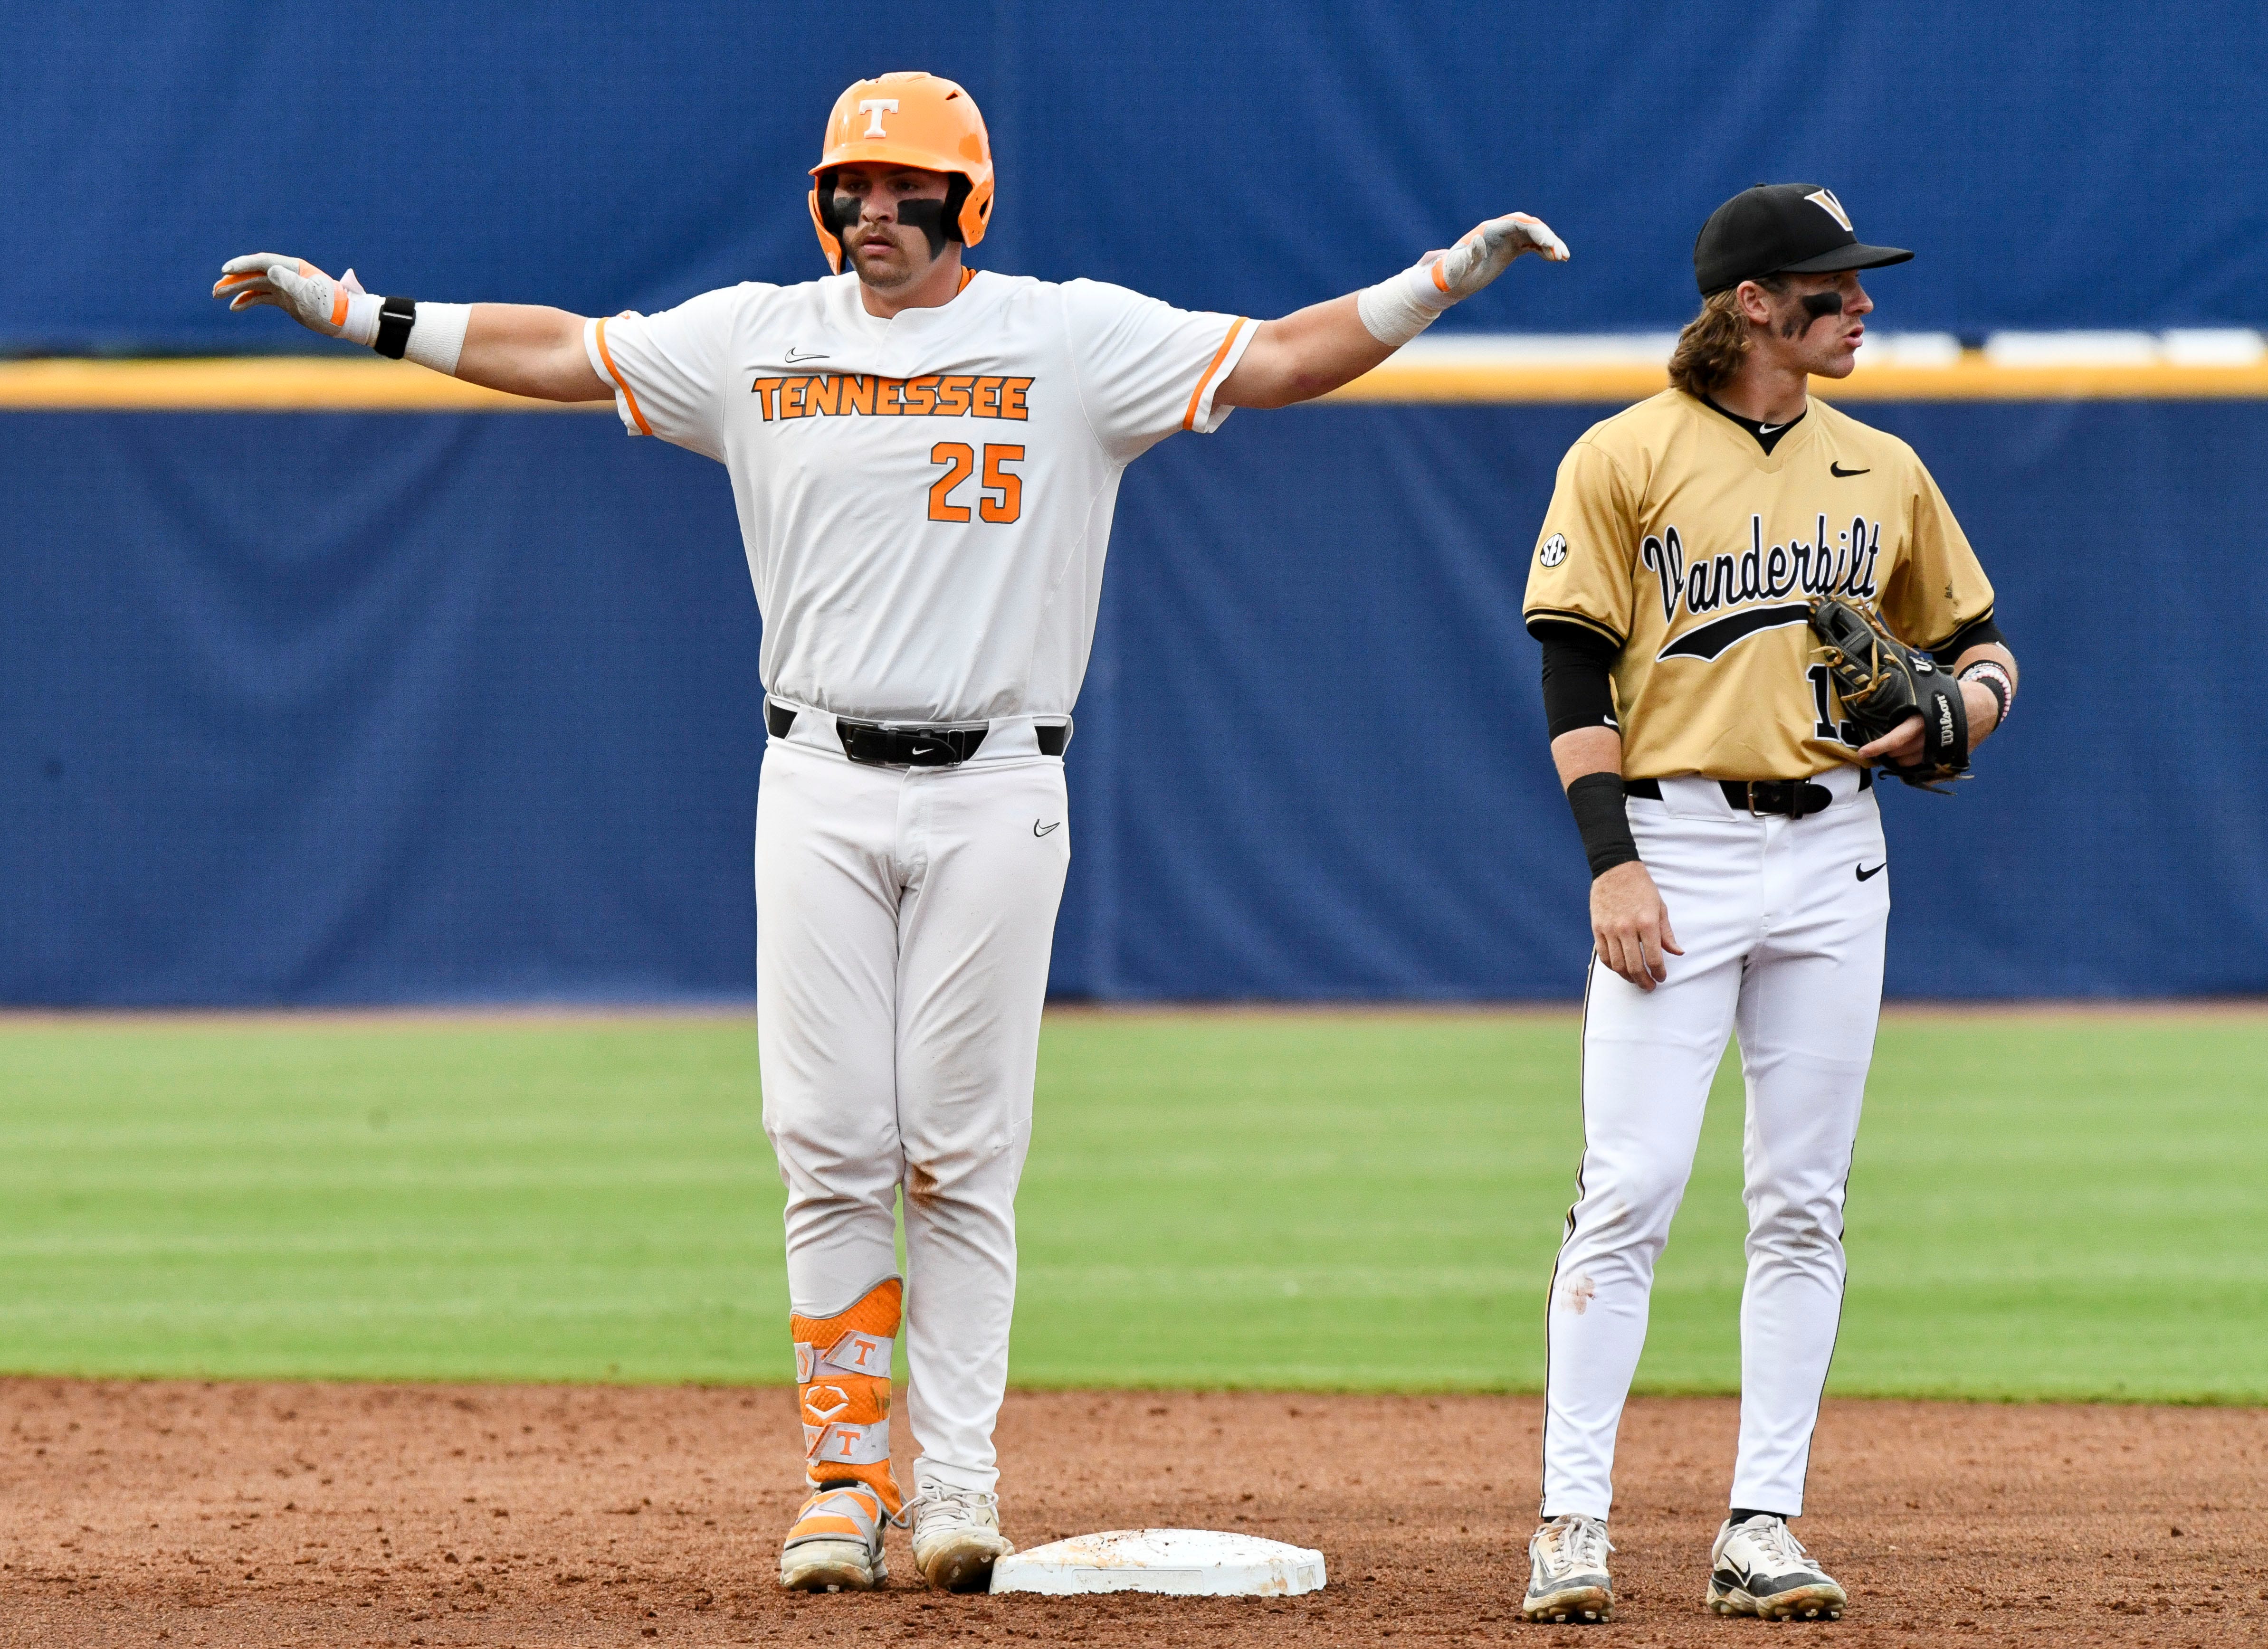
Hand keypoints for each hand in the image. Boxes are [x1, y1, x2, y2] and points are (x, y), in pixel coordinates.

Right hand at [212, 254, 378, 342]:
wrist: (347, 320)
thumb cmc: (332, 306)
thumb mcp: (311, 294)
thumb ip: (290, 281)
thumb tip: (270, 268)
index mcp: (293, 267)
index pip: (262, 262)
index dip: (242, 265)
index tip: (225, 271)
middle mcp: (287, 274)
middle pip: (254, 273)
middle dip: (234, 280)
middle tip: (215, 290)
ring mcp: (285, 286)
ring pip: (255, 285)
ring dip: (236, 290)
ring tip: (217, 296)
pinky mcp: (285, 300)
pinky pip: (262, 298)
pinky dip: (248, 301)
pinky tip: (235, 308)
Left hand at [1423, 212, 1571, 299]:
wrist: (1449, 281)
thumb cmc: (1451, 275)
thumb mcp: (1456, 269)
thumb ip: (1465, 257)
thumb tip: (1478, 241)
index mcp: (1489, 230)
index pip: (1517, 222)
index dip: (1535, 230)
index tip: (1548, 244)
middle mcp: (1499, 230)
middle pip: (1529, 226)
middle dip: (1547, 237)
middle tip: (1561, 254)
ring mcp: (1506, 238)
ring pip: (1533, 234)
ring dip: (1549, 244)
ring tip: (1563, 257)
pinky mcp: (1510, 248)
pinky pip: (1531, 244)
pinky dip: (1544, 250)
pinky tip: (1555, 259)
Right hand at [1591, 860, 1681, 991]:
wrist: (1615, 869)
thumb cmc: (1641, 887)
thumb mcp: (1660, 907)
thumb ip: (1667, 933)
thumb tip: (1677, 952)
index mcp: (1647, 922)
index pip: (1654, 958)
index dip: (1659, 972)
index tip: (1662, 977)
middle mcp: (1627, 928)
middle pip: (1634, 966)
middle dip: (1644, 981)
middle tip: (1650, 986)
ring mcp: (1610, 929)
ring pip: (1617, 965)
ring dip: (1627, 977)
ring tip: (1635, 979)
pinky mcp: (1597, 928)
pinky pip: (1604, 955)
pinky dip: (1612, 966)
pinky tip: (1620, 968)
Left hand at [1856, 679, 1999, 765]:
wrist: (1987, 704)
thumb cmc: (1953, 693)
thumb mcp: (1932, 689)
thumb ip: (1911, 696)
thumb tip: (1884, 687)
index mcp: (1926, 718)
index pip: (1898, 737)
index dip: (1879, 747)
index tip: (1863, 752)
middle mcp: (1934, 737)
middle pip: (1902, 754)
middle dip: (1889, 751)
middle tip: (1883, 746)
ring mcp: (1944, 750)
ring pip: (1913, 764)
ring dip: (1901, 760)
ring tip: (1897, 750)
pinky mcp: (1953, 758)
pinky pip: (1929, 769)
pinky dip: (1918, 766)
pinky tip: (1913, 757)